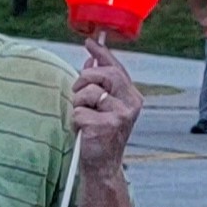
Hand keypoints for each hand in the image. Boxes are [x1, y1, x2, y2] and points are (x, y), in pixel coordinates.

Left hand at [72, 38, 141, 175]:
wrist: (102, 164)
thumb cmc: (100, 133)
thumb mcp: (102, 106)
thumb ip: (99, 84)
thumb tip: (90, 61)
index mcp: (131, 96)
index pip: (116, 68)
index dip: (102, 54)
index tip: (90, 42)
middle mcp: (131, 103)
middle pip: (103, 74)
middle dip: (84, 80)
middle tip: (78, 93)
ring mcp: (120, 115)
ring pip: (88, 92)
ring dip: (78, 104)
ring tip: (84, 117)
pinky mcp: (106, 126)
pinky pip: (79, 112)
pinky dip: (75, 120)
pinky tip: (84, 130)